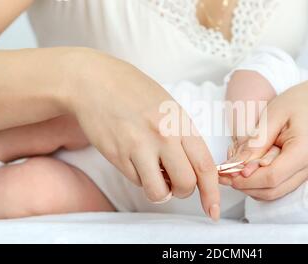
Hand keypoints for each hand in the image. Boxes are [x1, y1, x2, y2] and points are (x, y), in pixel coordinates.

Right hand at [62, 48, 219, 219]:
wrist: (94, 81)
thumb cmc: (133, 91)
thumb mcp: (169, 106)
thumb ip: (184, 135)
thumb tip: (195, 167)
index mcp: (181, 122)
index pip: (205, 165)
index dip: (212, 192)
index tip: (213, 209)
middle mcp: (163, 135)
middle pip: (186, 183)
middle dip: (184, 191)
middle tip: (177, 183)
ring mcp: (138, 147)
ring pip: (159, 191)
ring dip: (161, 191)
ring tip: (156, 176)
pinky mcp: (117, 156)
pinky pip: (137, 182)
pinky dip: (140, 178)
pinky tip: (136, 160)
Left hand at [224, 78, 307, 199]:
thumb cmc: (298, 103)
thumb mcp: (272, 115)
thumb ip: (256, 142)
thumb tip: (237, 166)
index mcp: (305, 150)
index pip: (272, 177)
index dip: (246, 179)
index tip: (226, 171)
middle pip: (272, 191)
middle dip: (244, 185)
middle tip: (224, 173)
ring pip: (274, 193)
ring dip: (250, 186)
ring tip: (233, 169)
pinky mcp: (304, 176)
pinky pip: (279, 187)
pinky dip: (260, 182)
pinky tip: (247, 169)